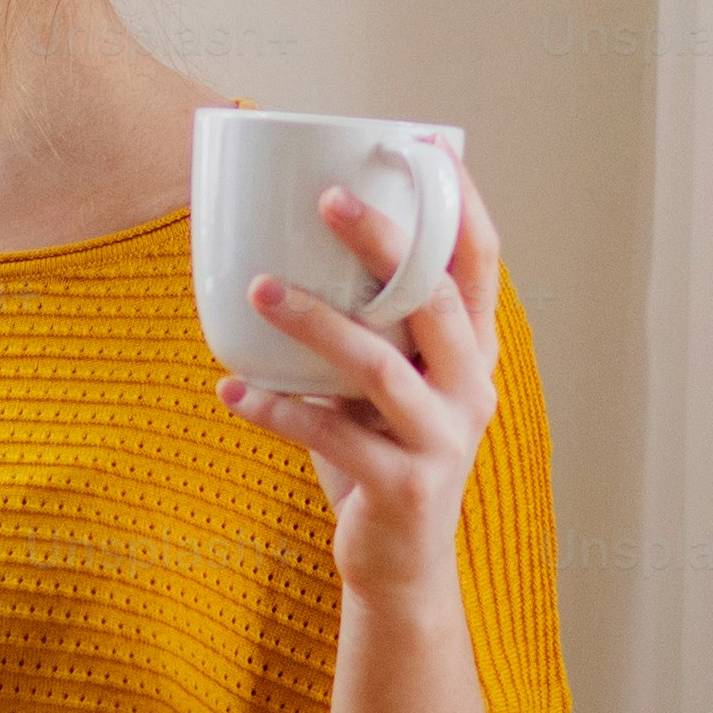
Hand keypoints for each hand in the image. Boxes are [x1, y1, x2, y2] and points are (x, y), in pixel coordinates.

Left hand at [218, 168, 505, 612]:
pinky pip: (331, 436)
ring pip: (378, 366)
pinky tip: (231, 391)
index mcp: (472, 351)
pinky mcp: (404, 487)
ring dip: (313, 323)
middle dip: (384, 242)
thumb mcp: (385, 381)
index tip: (420, 146)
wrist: (400, 565)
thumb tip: (282, 237)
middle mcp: (470, 388)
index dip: (459, 202)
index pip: (481, 263)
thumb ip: (366, 323)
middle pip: (434, 299)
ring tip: (257, 290)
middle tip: (327, 198)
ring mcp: (443, 439)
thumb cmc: (380, 451)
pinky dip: (276, 410)